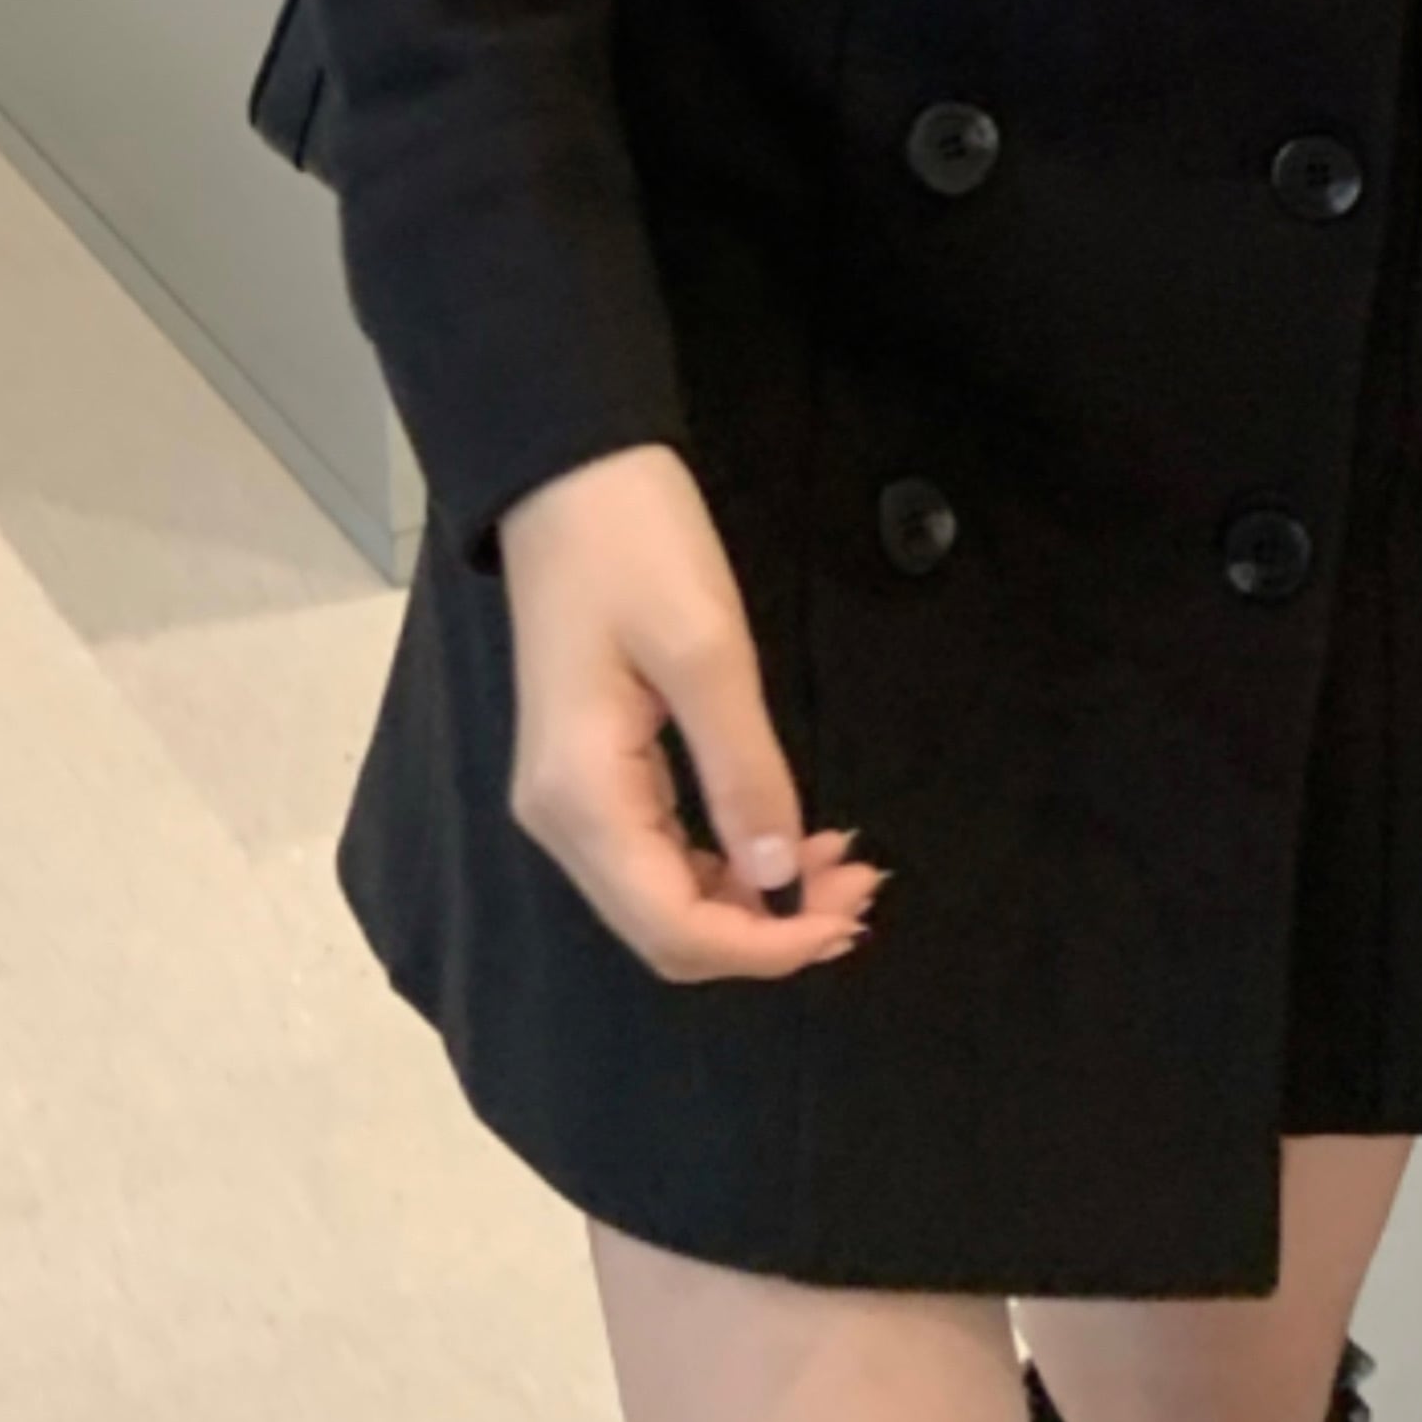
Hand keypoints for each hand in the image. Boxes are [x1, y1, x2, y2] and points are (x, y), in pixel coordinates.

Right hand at [498, 443, 884, 980]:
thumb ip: (744, 770)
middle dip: (767, 929)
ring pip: (665, 897)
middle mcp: (562, 818)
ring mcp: (569, 797)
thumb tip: (780, 876)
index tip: (847, 919)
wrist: (568, 474)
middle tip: (859, 886)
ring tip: (839, 863)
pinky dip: (728, 860)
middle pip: (666, 928)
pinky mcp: (590, 771)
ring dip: (755, 900)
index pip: (672, 927)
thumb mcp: (707, 650)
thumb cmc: (635, 545)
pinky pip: (659, 852)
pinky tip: (786, 836)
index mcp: (581, 796)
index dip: (764, 946)